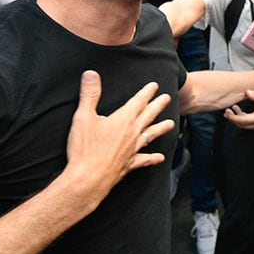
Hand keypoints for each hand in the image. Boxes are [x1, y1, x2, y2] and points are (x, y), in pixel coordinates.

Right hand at [62, 71, 175, 203]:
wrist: (87, 180)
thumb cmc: (85, 149)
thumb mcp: (83, 117)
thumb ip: (89, 94)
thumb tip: (91, 74)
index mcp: (123, 119)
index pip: (138, 101)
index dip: (146, 92)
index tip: (155, 86)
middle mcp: (132, 133)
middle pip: (149, 116)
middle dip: (158, 105)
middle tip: (168, 98)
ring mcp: (132, 150)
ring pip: (151, 136)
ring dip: (161, 128)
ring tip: (171, 124)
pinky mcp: (129, 165)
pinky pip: (144, 160)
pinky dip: (153, 158)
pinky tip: (160, 158)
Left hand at [224, 90, 253, 131]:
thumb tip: (247, 93)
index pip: (242, 121)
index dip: (232, 117)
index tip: (227, 112)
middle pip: (243, 125)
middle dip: (234, 119)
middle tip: (227, 111)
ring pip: (248, 126)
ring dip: (240, 119)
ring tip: (234, 109)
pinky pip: (253, 125)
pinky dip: (246, 119)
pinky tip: (243, 112)